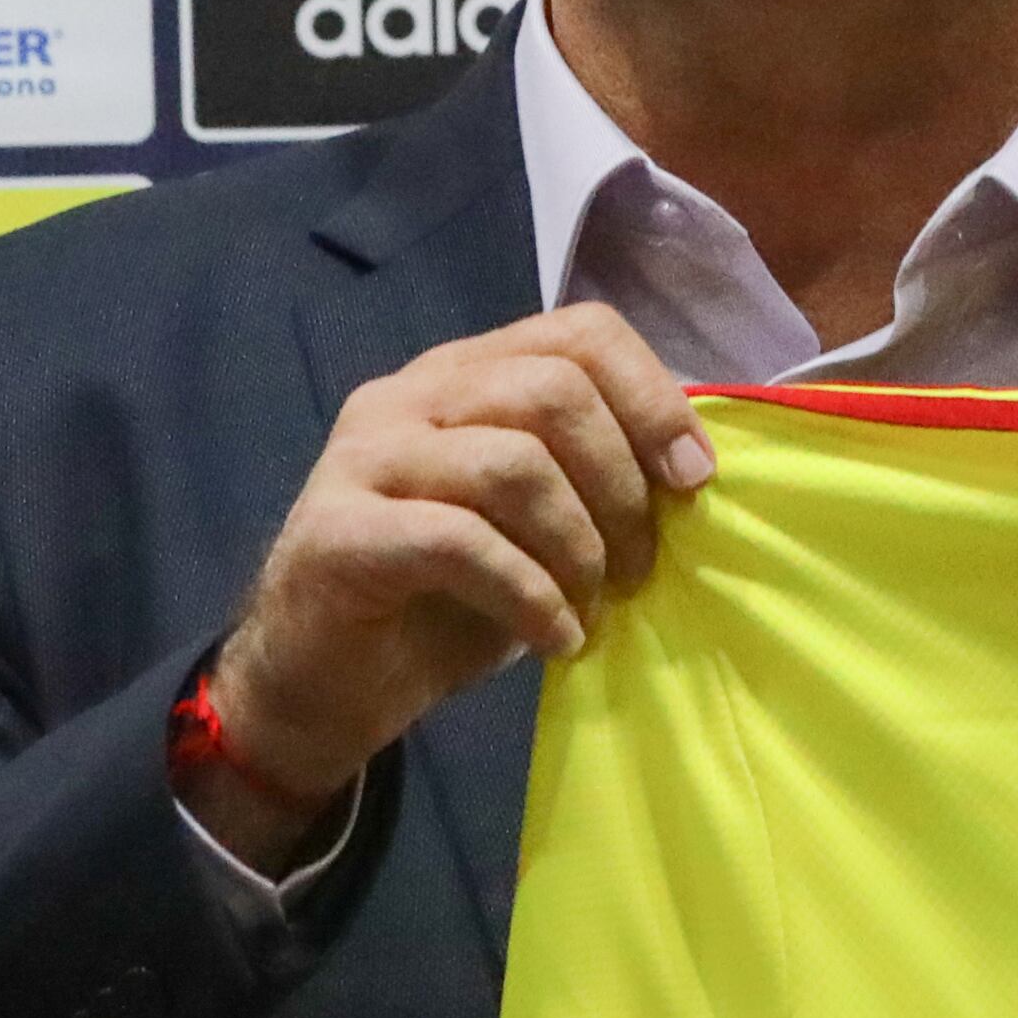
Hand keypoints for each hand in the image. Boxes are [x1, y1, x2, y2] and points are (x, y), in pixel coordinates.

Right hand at [194, 306, 715, 862]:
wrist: (323, 685)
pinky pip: (460, 541)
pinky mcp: (338, 530)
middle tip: (636, 570)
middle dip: (620, 486)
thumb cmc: (442, 603)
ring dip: (577, 547)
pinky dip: (528, 595)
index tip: (694, 480)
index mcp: (464, 375)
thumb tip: (694, 465)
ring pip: (511, 462)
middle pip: (552, 390)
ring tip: (590, 608)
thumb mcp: (536, 530)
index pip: (578, 331)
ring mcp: (364, 456)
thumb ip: (592, 477)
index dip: (652, 397)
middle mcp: (409, 395)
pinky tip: (552, 639)